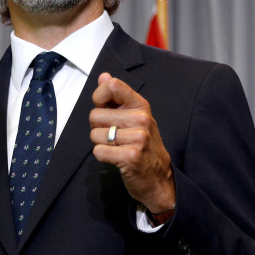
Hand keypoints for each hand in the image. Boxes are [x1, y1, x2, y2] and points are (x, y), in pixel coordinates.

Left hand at [90, 72, 175, 214]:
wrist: (159, 179)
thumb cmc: (143, 146)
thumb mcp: (135, 118)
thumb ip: (117, 97)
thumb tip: (103, 76)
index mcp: (141, 106)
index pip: (112, 86)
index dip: (99, 97)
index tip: (104, 108)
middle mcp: (142, 119)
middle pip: (95, 115)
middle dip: (98, 128)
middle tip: (115, 137)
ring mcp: (138, 138)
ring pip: (95, 134)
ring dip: (101, 144)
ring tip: (117, 148)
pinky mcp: (130, 157)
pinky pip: (98, 151)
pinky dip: (103, 157)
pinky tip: (116, 158)